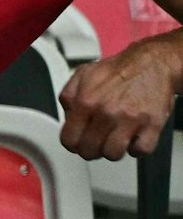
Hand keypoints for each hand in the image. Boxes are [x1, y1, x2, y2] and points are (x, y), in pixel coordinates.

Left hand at [60, 35, 181, 160]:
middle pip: (89, 151)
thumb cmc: (118, 71)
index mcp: (85, 102)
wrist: (151, 63)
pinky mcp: (151, 126)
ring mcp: (129, 120)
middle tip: (98, 140)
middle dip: (92, 149)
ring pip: (112, 154)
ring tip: (116, 138)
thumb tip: (67, 118)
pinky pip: (140, 151)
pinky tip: (134, 136)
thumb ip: (68, 97)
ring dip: (114, 150)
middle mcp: (105, 112)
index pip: (69, 140)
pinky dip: (137, 147)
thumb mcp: (82, 76)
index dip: (73, 144)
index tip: (79, 142)